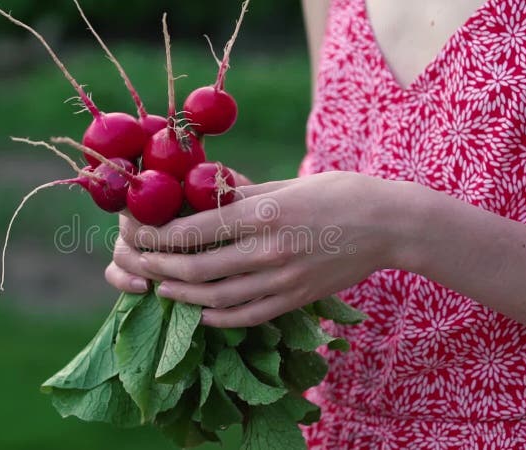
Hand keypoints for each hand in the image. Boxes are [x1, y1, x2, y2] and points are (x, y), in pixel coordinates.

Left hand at [111, 171, 407, 326]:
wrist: (389, 225)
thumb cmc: (339, 194)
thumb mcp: (287, 184)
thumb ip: (242, 195)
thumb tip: (202, 194)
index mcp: (263, 214)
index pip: (194, 230)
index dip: (157, 235)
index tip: (136, 232)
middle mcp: (268, 250)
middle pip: (197, 268)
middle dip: (159, 267)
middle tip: (139, 263)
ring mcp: (283, 280)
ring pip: (217, 297)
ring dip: (182, 294)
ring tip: (161, 287)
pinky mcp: (296, 299)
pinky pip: (249, 316)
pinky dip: (220, 317)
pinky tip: (202, 312)